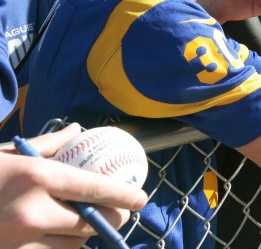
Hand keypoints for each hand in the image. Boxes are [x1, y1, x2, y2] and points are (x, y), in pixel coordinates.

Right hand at [0, 123, 146, 246]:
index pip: (94, 189)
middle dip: (111, 219)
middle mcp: (31, 212)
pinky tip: (60, 235)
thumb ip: (49, 144)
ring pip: (72, 245)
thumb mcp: (10, 153)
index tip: (140, 199)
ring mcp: (19, 242)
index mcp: (37, 177)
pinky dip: (59, 246)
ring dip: (84, 236)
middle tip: (120, 214)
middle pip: (90, 223)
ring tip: (86, 222)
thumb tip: (77, 130)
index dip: (123, 196)